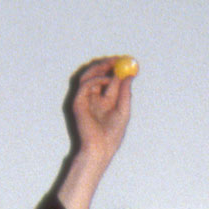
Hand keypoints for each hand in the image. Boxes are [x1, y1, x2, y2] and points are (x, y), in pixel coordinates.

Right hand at [57, 58, 133, 208]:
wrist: (100, 149)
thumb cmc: (112, 136)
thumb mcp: (124, 111)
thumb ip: (125, 93)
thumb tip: (130, 75)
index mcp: (105, 100)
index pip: (110, 79)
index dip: (117, 69)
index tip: (127, 61)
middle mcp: (94, 98)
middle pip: (97, 74)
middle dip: (107, 64)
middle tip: (118, 59)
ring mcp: (85, 99)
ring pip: (89, 76)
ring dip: (101, 68)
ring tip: (113, 66)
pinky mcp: (78, 102)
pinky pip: (86, 84)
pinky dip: (97, 79)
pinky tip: (108, 80)